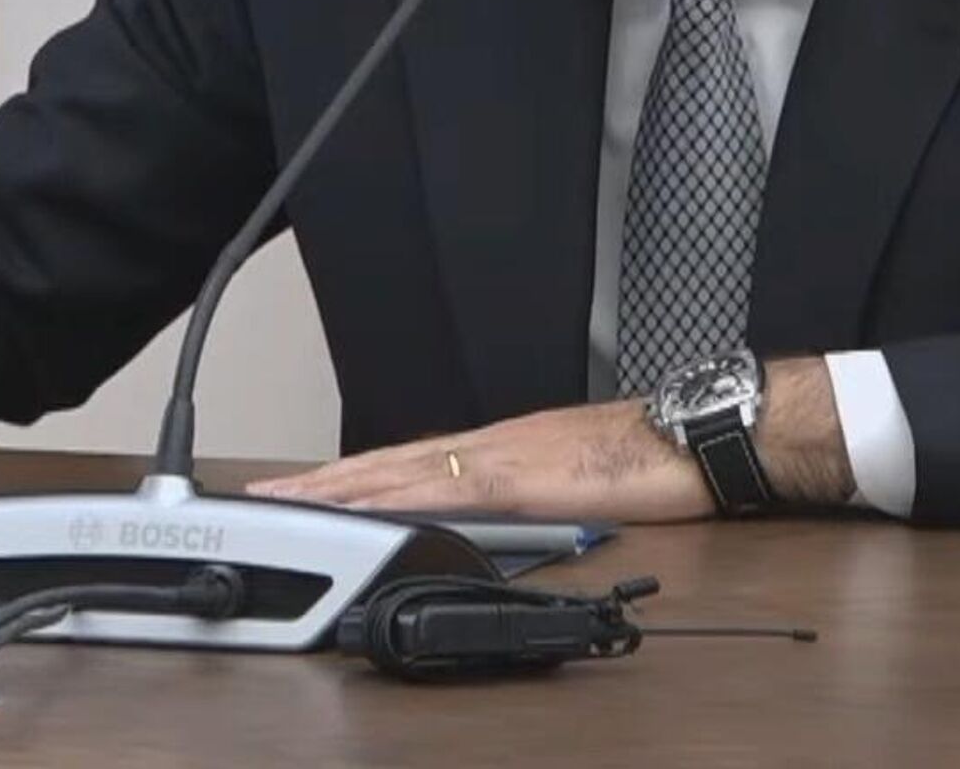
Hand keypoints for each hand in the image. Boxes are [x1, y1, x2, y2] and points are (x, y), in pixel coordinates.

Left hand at [248, 397, 713, 521]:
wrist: (692, 435)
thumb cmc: (649, 458)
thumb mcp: (576, 480)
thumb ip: (533, 498)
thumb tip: (505, 524)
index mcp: (504, 445)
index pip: (414, 459)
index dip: (357, 473)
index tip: (309, 486)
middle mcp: (494, 442)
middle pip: (392, 461)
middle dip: (328, 480)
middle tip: (268, 494)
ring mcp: (503, 455)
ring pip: (404, 468)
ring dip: (344, 485)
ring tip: (291, 500)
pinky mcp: (521, 478)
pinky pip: (446, 489)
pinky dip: (399, 497)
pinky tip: (366, 509)